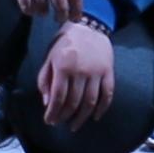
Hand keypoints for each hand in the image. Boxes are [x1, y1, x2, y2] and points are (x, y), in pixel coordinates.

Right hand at [0, 0, 80, 22]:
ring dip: (43, 13)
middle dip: (61, 16)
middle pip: (60, 5)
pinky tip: (31, 9)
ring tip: (42, 12)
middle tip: (59, 19)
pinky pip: (26, 5)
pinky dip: (29, 11)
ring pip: (42, 8)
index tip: (76, 19)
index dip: (77, 10)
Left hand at [35, 16, 115, 132]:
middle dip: (65, 116)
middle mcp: (80, 71)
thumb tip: (47, 103)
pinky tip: (95, 117)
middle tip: (60, 123)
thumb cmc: (65, 43)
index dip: (53, 112)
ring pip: (90, 102)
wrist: (88, 26)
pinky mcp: (108, 72)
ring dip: (81, 117)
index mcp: (63, 67)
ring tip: (74, 125)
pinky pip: (107, 94)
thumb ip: (45, 79)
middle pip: (73, 102)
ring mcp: (96, 72)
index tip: (49, 121)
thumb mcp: (49, 57)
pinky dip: (102, 109)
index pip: (58, 97)